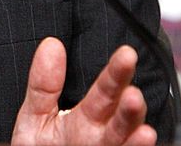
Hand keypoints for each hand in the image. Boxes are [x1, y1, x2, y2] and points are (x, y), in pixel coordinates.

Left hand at [12, 37, 155, 145]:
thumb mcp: (36, 115)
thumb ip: (44, 85)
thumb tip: (51, 44)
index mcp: (88, 116)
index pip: (106, 89)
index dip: (116, 72)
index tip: (127, 54)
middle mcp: (103, 136)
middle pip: (122, 117)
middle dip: (130, 106)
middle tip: (133, 94)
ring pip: (126, 142)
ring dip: (134, 136)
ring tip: (143, 129)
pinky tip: (142, 143)